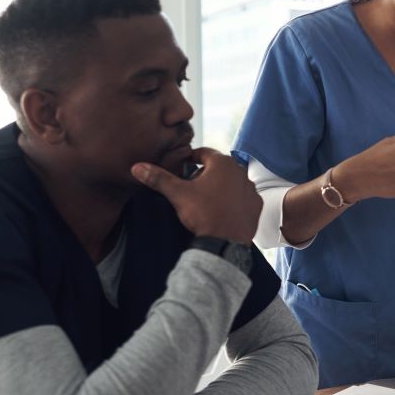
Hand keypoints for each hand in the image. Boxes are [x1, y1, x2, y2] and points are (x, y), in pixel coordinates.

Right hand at [131, 148, 260, 243]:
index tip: (183, 165)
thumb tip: (137, 167)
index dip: (191, 158)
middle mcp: (241, 172)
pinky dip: (233, 200)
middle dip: (205, 173)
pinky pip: (242, 197)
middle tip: (192, 185)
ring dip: (220, 186)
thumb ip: (159, 178)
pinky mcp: (256, 204)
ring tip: (206, 199)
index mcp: (223, 163)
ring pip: (232, 182)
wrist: (225, 242)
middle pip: (218, 167)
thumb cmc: (203, 214)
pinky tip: (222, 208)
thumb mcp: (178, 194)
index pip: (204, 153)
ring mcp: (251, 188)